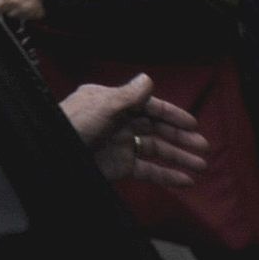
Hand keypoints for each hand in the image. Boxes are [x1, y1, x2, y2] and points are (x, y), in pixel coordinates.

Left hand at [62, 74, 208, 187]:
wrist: (54, 155)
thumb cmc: (73, 125)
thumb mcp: (101, 106)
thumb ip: (127, 96)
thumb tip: (148, 78)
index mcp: (111, 102)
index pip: (148, 106)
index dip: (171, 114)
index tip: (193, 124)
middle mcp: (117, 121)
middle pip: (155, 128)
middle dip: (180, 137)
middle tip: (204, 146)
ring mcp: (119, 144)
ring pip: (155, 150)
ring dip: (178, 157)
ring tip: (202, 166)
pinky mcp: (119, 166)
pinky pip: (148, 170)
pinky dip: (167, 176)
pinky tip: (186, 181)